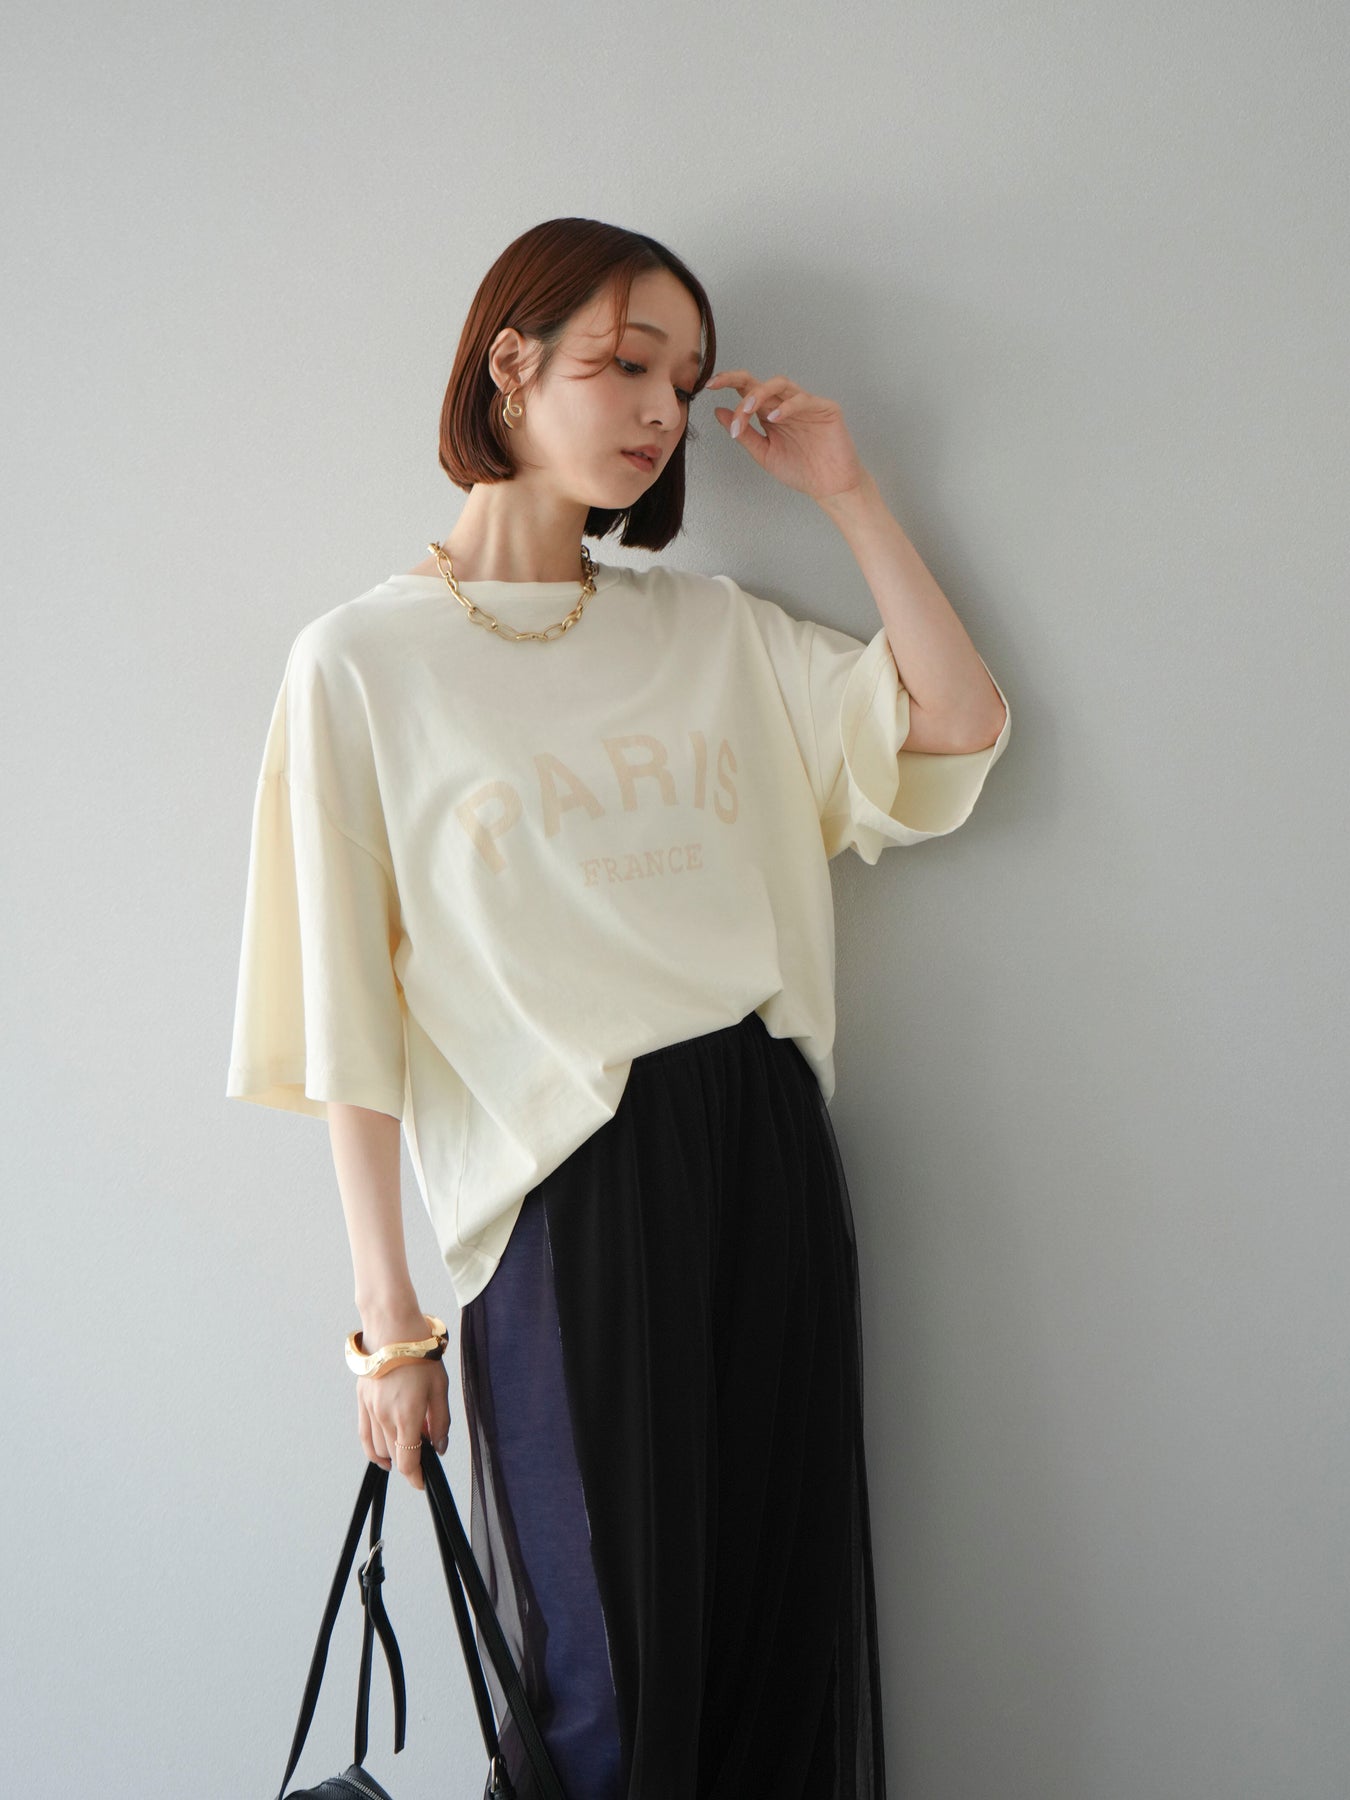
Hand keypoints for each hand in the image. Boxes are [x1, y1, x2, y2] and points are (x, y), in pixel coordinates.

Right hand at [356, 1313, 451, 1491]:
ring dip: (392, 1455)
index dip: (416, 1477)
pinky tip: (382, 1451)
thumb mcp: (440, 1387)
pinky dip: (373, 1448)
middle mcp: (384, 1417)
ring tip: (406, 1451)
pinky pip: (365, 1434)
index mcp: (406, 1416)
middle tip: (423, 1455)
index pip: (408, 1462)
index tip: (423, 1482)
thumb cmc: (420, 1354)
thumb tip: (438, 1446)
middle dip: (409, 1462)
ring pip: (377, 1448)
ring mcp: (370, 1410)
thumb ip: (440, 1421)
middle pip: (394, 1456)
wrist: (392, 1328)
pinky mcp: (362, 1400)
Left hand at [705, 370, 870, 503]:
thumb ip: (744, 433)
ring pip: (780, 384)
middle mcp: (785, 405)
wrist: (830, 487)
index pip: (747, 391)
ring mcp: (805, 404)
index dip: (728, 383)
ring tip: (747, 410)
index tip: (709, 386)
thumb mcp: (764, 453)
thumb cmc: (801, 471)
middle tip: (720, 389)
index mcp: (770, 414)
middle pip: (760, 382)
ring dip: (759, 394)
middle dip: (738, 382)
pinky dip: (787, 407)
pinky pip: (803, 400)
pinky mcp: (825, 408)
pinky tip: (775, 418)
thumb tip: (719, 412)